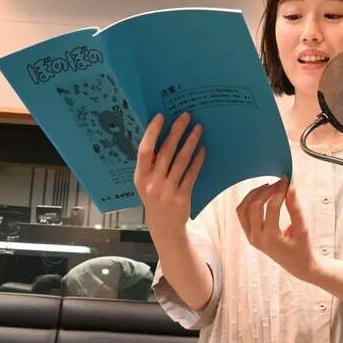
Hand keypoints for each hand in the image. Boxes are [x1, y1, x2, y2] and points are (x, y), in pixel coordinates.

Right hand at [134, 112, 205, 236]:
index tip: (161, 116)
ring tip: (198, 128)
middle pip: (166, 151)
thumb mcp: (145, 182)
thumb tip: (161, 135)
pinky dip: (198, 161)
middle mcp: (152, 183)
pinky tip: (203, 149)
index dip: (152, 132)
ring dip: (191, 142)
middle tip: (186, 116)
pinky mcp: (182, 197)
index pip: (144, 150)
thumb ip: (150, 164)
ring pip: (181, 161)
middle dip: (177, 131)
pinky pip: (192, 174)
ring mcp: (167, 191)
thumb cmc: (154, 197)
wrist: (164, 226)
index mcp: (140, 176)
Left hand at [236, 176, 317, 281]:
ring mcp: (251, 237)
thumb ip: (295, 207)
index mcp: (271, 239)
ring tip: (268, 187)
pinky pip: (242, 215)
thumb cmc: (303, 247)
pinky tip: (263, 196)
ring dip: (253, 195)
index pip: (272, 208)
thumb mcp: (303, 228)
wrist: (299, 265)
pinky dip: (250, 202)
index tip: (286, 180)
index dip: (279, 191)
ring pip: (242, 210)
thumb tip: (290, 186)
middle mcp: (257, 239)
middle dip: (265, 191)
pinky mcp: (249, 235)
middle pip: (253, 207)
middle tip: (278, 183)